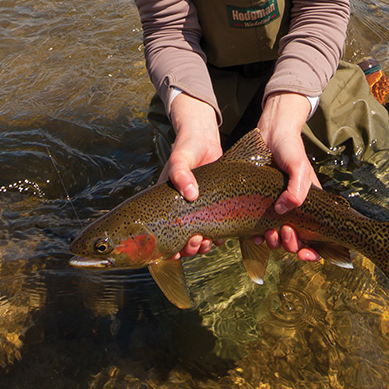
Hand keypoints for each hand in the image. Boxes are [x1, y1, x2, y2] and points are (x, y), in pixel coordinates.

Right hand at [158, 92, 222, 258]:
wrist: (204, 138)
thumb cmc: (186, 149)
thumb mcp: (180, 159)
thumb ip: (181, 174)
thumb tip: (190, 194)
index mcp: (169, 205)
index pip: (164, 235)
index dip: (170, 248)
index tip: (178, 250)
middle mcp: (183, 210)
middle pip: (184, 241)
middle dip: (190, 248)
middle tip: (198, 241)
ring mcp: (200, 209)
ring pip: (201, 237)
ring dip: (205, 245)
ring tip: (210, 242)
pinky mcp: (217, 205)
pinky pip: (218, 227)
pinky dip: (220, 235)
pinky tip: (224, 236)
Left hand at [256, 92, 321, 261]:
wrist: (269, 133)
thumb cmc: (290, 148)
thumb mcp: (299, 167)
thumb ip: (298, 189)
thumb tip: (282, 211)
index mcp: (309, 204)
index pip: (317, 237)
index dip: (313, 251)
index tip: (305, 253)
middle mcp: (293, 209)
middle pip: (296, 241)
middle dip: (291, 245)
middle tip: (285, 233)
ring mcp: (275, 208)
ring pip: (277, 237)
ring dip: (275, 242)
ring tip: (269, 234)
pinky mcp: (257, 205)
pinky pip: (258, 228)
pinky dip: (257, 236)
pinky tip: (254, 235)